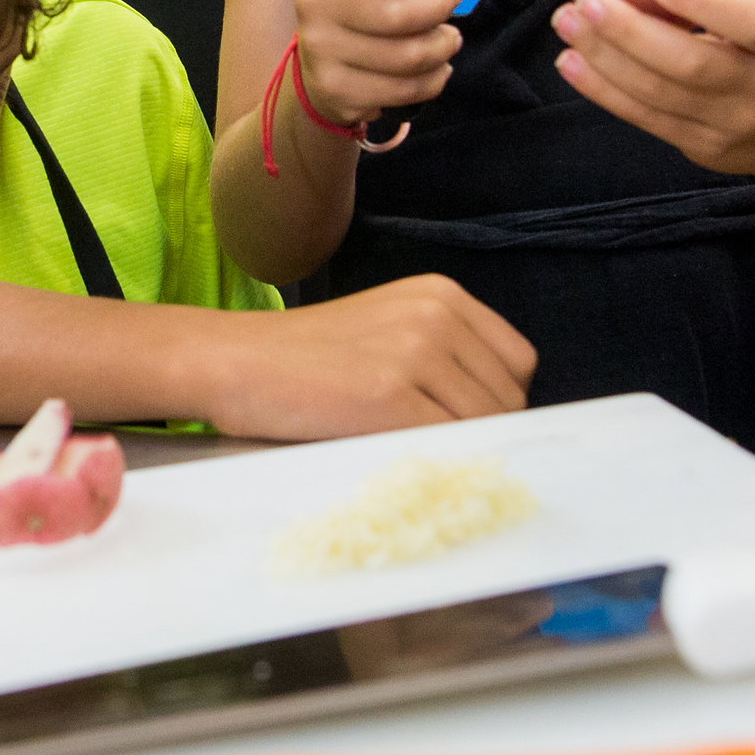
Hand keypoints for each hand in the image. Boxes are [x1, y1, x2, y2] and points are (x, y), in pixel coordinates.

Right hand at [201, 275, 536, 437]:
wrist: (235, 360)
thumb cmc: (306, 358)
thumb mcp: (387, 328)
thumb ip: (443, 352)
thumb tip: (498, 413)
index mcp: (441, 294)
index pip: (518, 362)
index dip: (499, 400)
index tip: (465, 423)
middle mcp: (437, 315)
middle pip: (508, 397)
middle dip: (482, 430)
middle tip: (434, 447)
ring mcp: (415, 352)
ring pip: (485, 424)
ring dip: (460, 449)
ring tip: (413, 452)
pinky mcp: (389, 395)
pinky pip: (448, 442)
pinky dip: (438, 460)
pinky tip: (403, 458)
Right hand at [291, 0, 468, 129]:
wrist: (320, 67)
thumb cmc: (362, 0)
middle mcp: (314, 5)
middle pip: (393, 14)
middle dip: (438, 7)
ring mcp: (322, 51)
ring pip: (405, 56)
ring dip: (442, 46)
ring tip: (448, 37)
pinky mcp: (337, 90)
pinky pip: (403, 89)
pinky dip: (433, 79)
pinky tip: (436, 67)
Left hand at [550, 0, 754, 176]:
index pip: (752, 24)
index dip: (703, 3)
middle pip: (692, 65)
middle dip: (630, 32)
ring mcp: (731, 126)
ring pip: (659, 95)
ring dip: (604, 59)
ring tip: (566, 23)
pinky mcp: (702, 150)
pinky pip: (645, 118)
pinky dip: (603, 90)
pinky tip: (571, 63)